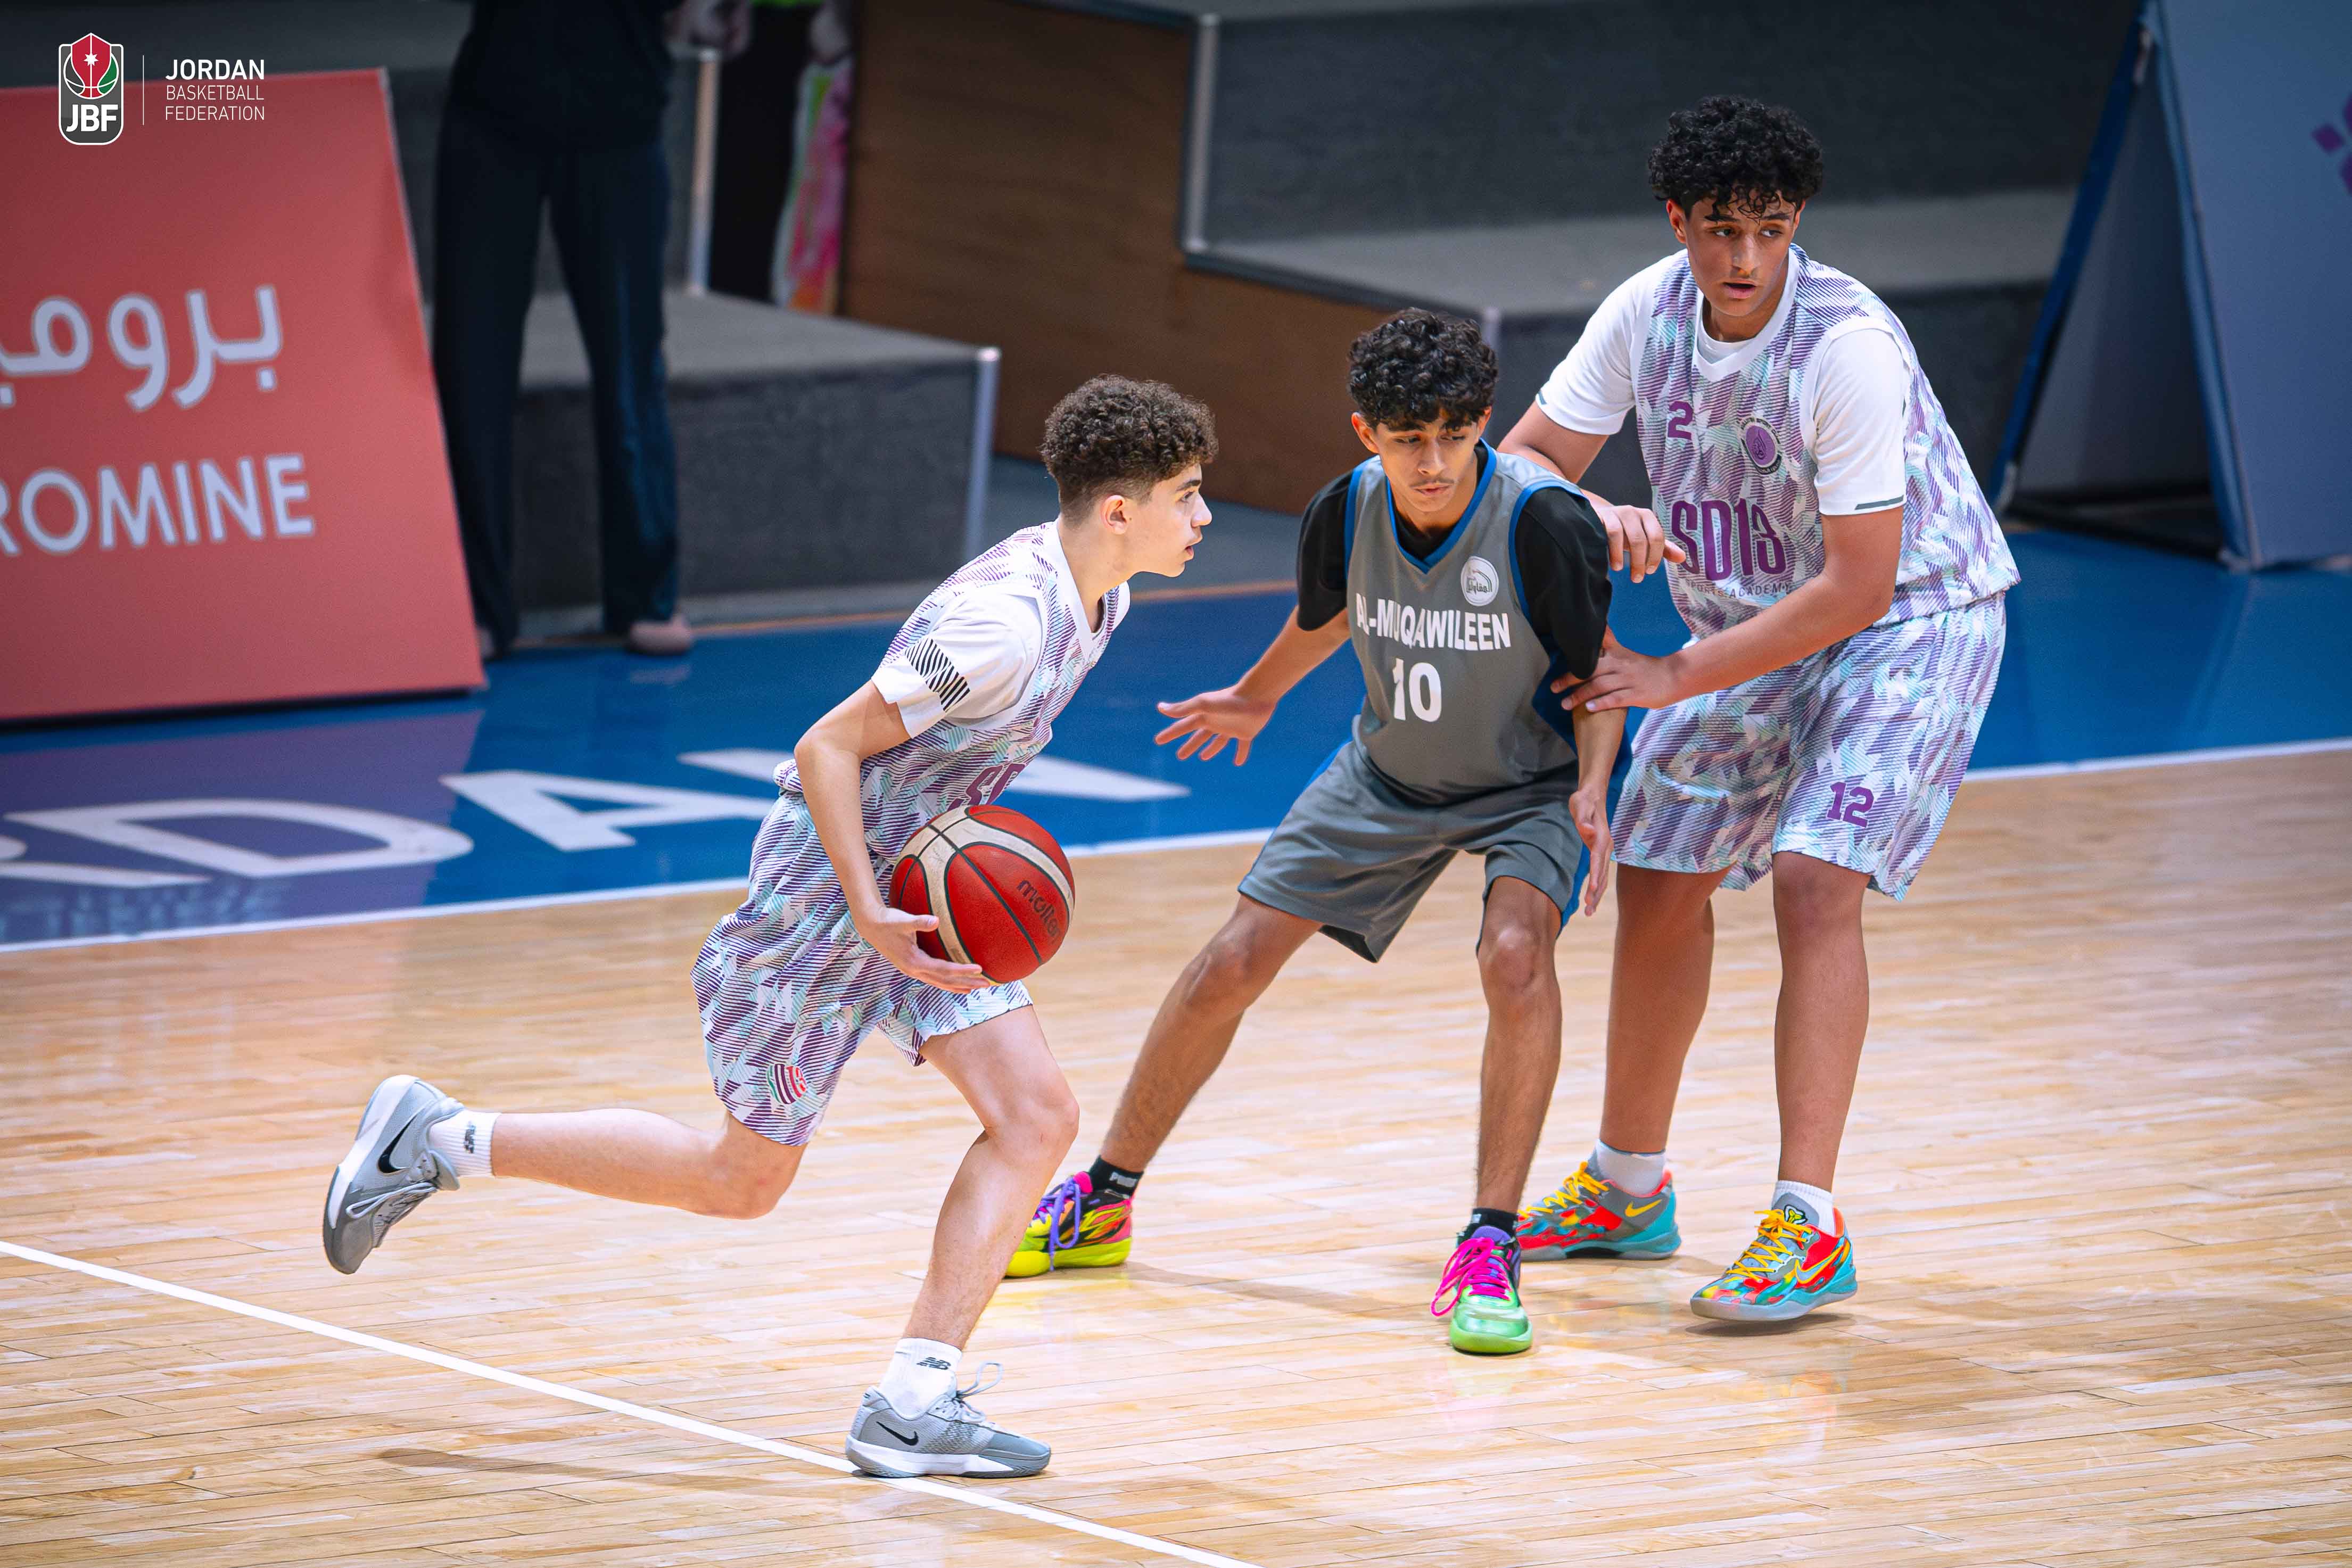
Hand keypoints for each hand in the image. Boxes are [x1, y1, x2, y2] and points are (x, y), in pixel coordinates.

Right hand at [852, 906, 989, 993]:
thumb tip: (935, 920)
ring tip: (974, 988)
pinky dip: (946, 983)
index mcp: (915, 962)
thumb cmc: (888, 922)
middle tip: (987, 984)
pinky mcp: (912, 968)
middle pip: (945, 981)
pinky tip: (955, 983)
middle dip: (966, 983)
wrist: (871, 926)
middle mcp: (915, 971)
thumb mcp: (903, 920)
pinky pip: (933, 979)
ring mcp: (913, 971)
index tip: (980, 969)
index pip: (944, 970)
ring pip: (939, 983)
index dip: (962, 970)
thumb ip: (919, 921)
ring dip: (958, 986)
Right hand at [1154, 686, 1275, 764]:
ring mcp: (1231, 728)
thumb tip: (1160, 708)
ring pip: (1218, 742)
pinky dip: (1240, 754)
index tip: (1158, 740)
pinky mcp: (1246, 732)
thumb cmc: (1229, 699)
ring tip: (1203, 758)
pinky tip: (1238, 763)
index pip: (1183, 727)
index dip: (1170, 734)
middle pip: (1199, 737)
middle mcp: (1216, 722)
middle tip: (1180, 756)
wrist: (1257, 695)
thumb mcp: (1203, 705)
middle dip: (1189, 746)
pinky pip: (1242, 746)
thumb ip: (1183, 708)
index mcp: (1204, 716)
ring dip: (1210, 750)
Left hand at [1554, 631, 1689, 713]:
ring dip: (1580, 695)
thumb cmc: (1649, 668)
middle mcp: (1621, 665)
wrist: (1676, 676)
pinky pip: (1615, 699)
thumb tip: (1592, 638)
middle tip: (1554, 687)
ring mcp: (1628, 680)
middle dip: (1570, 679)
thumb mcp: (1627, 654)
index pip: (1596, 646)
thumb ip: (1609, 647)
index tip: (1561, 650)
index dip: (1578, 648)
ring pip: (1599, 686)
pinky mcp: (1636, 695)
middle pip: (1590, 670)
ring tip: (1565, 704)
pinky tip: (1589, 708)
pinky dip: (1601, 703)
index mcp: (1618, 654)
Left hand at [1569, 785, 1612, 916]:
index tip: (1591, 892)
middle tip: (1588, 911)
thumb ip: (1582, 819)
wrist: (1594, 795)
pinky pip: (1601, 873)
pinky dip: (1597, 887)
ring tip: (1589, 911)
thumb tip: (1586, 831)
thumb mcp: (1579, 804)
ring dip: (1597, 894)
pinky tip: (1592, 898)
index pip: (1598, 861)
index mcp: (1601, 837)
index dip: (1595, 877)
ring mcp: (1606, 850)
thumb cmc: (1584, 800)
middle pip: (1603, 874)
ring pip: (1603, 876)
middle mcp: (1607, 846)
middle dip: (1596, 893)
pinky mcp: (1602, 852)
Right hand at [1596, 500, 1685, 582]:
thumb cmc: (1625, 532)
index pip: (1657, 537)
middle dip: (1640, 561)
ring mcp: (1616, 513)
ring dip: (1623, 556)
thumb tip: (1682, 558)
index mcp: (1647, 517)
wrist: (1599, 521)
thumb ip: (1662, 549)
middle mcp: (1633, 512)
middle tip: (1637, 578)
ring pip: (1624, 536)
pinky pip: (1610, 533)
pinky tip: (1613, 563)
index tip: (1650, 571)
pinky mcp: (1602, 517)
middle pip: (1641, 539)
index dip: (1655, 556)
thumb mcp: (1644, 540)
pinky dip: (1613, 551)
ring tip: (1620, 570)